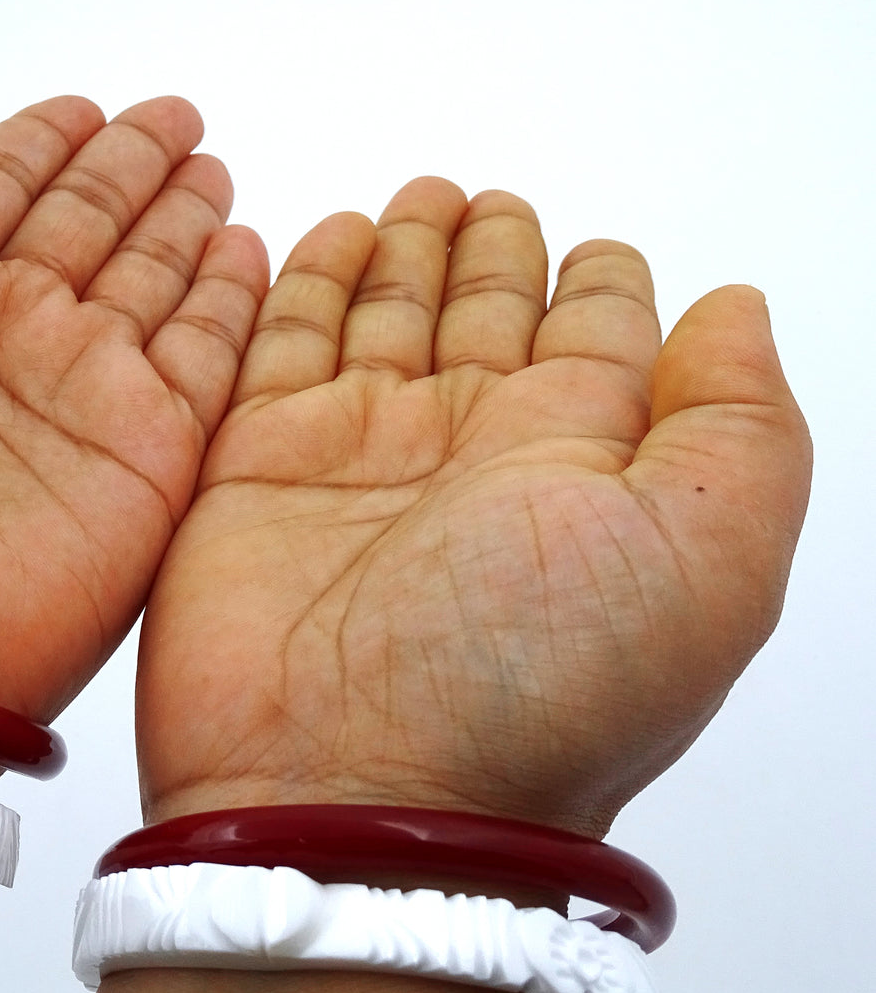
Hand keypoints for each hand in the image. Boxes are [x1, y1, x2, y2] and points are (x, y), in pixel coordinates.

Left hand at [0, 96, 266, 722]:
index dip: (40, 148)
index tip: (83, 108)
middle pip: (84, 229)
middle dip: (130, 172)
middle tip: (179, 120)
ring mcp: (74, 405)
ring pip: (151, 288)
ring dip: (186, 228)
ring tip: (215, 170)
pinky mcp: (142, 470)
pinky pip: (206, 370)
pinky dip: (233, 311)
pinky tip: (249, 253)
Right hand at [135, 179, 810, 835]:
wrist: (344, 792)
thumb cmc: (534, 685)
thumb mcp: (708, 562)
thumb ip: (740, 426)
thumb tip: (731, 313)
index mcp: (577, 468)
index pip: (594, 344)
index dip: (598, 284)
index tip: (591, 244)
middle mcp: (467, 456)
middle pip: (484, 317)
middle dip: (489, 252)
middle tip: (483, 200)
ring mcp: (354, 458)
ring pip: (382, 319)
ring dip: (400, 255)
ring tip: (416, 200)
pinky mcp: (252, 466)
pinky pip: (274, 350)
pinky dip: (300, 290)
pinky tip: (325, 240)